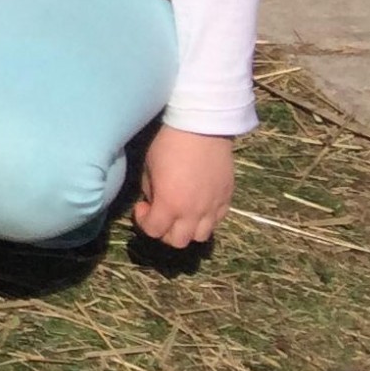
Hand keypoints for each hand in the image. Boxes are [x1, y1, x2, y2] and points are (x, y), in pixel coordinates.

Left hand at [133, 127, 235, 247]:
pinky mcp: (227, 200)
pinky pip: (216, 221)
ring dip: (187, 230)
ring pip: (200, 236)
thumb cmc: (169, 144)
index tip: (142, 206)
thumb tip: (155, 202)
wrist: (201, 129)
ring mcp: (213, 208)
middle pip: (178, 241)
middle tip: (159, 213)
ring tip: (180, 213)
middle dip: (164, 231)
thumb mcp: (149, 168)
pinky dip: (205, 220)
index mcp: (170, 204)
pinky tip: (197, 205)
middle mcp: (193, 212)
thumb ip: (151, 191)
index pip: (154, 231)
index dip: (144, 222)